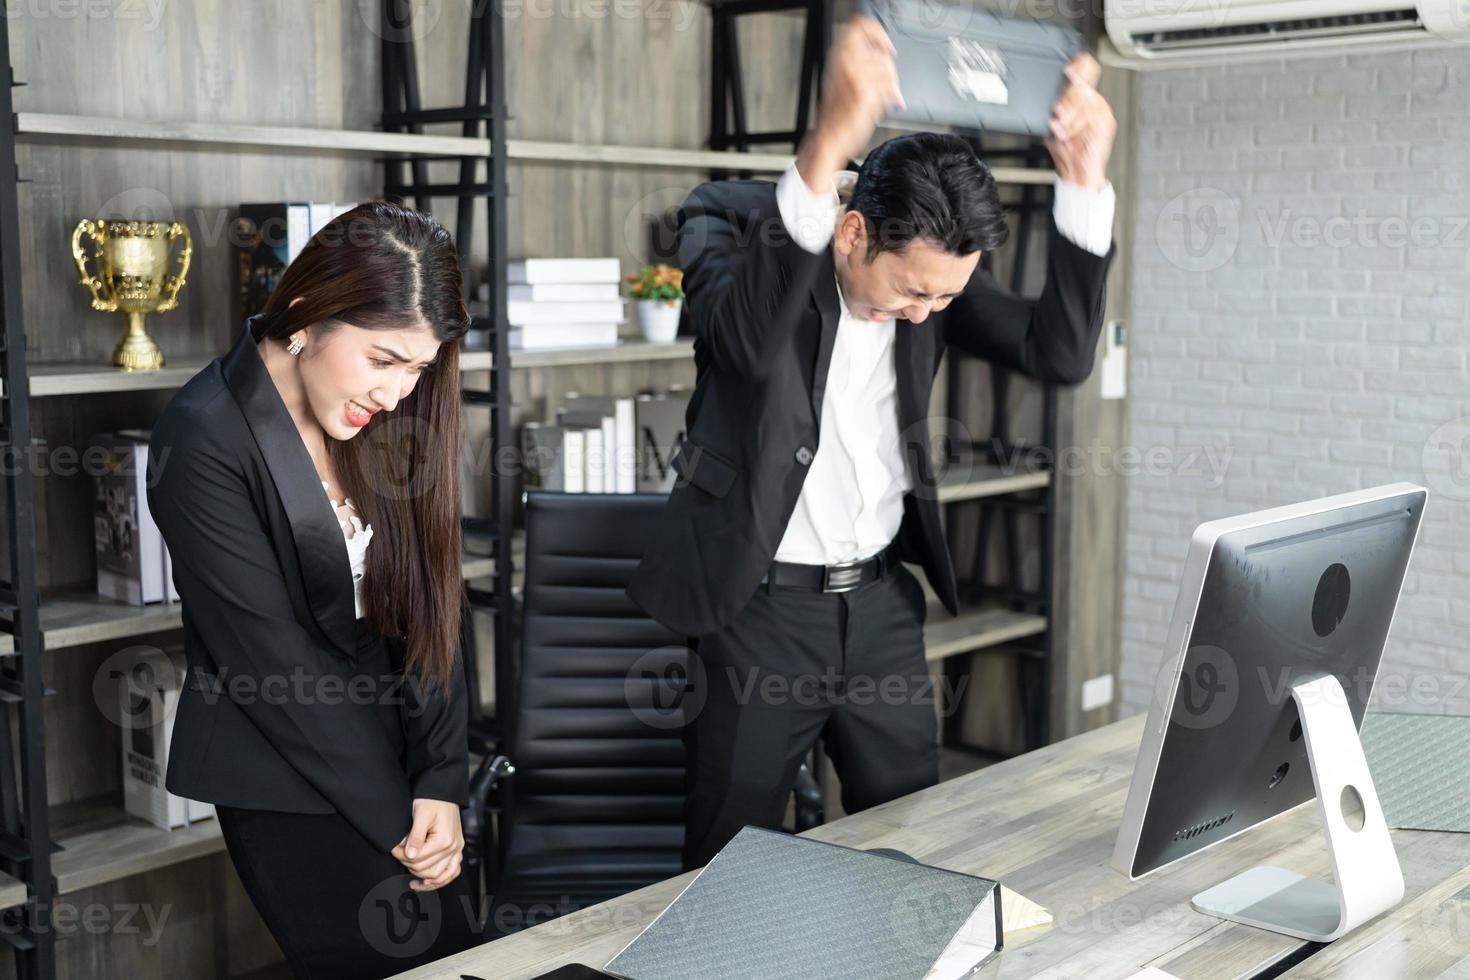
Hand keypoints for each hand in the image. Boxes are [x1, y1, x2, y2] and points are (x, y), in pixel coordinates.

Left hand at [391, 798, 464, 890]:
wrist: (443, 792)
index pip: (418, 859)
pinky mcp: (457, 850)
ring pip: (439, 876)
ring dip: (423, 877)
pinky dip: (440, 880)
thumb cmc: (432, 800)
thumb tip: (409, 855)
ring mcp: (457, 850)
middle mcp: (453, 847)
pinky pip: (452, 872)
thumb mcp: (420, 815)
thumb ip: (415, 837)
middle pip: (426, 869)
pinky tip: (427, 882)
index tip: (393, 848)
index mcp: (445, 840)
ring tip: (410, 875)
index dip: (401, 856)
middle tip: (398, 853)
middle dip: (408, 864)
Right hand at [796, 15, 904, 194]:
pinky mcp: (864, 92)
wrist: (829, 139)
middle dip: (890, 68)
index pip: (859, 26)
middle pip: (880, 51)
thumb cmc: (836, 116)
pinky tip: (889, 104)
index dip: (878, 33)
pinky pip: (889, 86)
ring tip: (889, 96)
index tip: (886, 45)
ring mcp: (855, 76)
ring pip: (888, 69)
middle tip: (889, 82)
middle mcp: (844, 63)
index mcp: (838, 57)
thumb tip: (883, 57)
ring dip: (892, 85)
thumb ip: (861, 64)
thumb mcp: (843, 81)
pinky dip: (893, 96)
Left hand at [1046, 53, 1115, 191]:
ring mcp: (1101, 111)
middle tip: (1057, 112)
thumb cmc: (1067, 151)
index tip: (1068, 67)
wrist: (1078, 173)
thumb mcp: (1054, 125)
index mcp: (1082, 99)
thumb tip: (1050, 99)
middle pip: (1081, 85)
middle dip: (1065, 99)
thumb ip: (1054, 110)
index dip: (1079, 65)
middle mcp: (1093, 102)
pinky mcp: (1105, 122)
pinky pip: (1088, 114)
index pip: (1087, 71)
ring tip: (1060, 126)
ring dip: (1068, 114)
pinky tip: (1066, 132)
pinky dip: (1074, 125)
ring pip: (1084, 99)